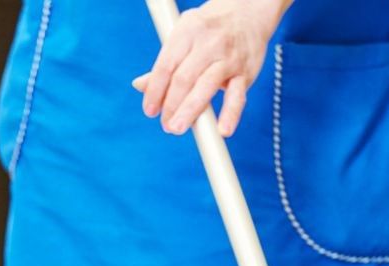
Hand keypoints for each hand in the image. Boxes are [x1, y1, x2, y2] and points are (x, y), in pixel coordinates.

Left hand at [134, 0, 289, 137]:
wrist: (249, 11)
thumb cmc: (210, 28)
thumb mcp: (184, 35)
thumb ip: (165, 62)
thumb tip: (139, 86)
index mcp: (187, 32)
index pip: (166, 66)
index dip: (155, 91)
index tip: (150, 111)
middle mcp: (208, 43)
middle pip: (183, 79)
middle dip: (171, 105)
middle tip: (166, 125)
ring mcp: (228, 58)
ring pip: (206, 87)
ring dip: (190, 111)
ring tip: (177, 128)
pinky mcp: (246, 72)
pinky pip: (238, 96)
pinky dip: (230, 114)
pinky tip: (222, 130)